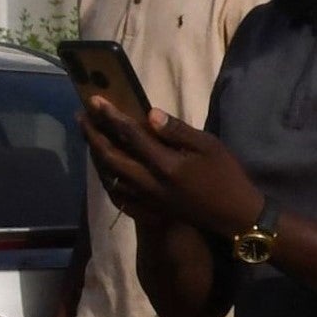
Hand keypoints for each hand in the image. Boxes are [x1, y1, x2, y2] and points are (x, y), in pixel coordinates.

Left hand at [82, 100, 262, 238]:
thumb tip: (149, 114)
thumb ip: (178, 131)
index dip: (111, 117)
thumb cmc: (226, 176)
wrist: (234, 215)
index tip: (95, 100)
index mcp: (165, 165)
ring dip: (96, 155)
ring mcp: (145, 198)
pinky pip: (117, 194)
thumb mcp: (210, 146)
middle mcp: (148, 183)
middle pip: (110, 157)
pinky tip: (104, 170)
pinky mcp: (147, 209)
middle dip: (93, 135)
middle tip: (82, 117)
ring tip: (89, 137)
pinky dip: (106, 179)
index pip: (130, 136)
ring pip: (109, 176)